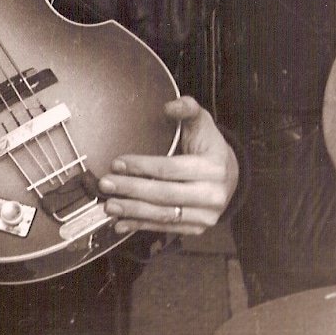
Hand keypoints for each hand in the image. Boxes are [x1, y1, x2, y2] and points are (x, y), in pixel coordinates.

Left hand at [97, 96, 237, 235]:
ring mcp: (206, 215)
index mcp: (213, 168)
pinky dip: (140, 226)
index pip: (170, 169)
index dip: (142, 167)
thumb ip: (187, 109)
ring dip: (133, 211)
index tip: (117, 163)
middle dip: (132, 189)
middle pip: (165, 194)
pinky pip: (165, 228)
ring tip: (109, 205)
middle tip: (106, 184)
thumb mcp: (201, 122)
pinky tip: (120, 223)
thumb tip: (170, 106)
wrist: (229, 174)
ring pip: (164, 215)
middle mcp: (212, 195)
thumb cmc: (208, 146)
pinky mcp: (196, 228)